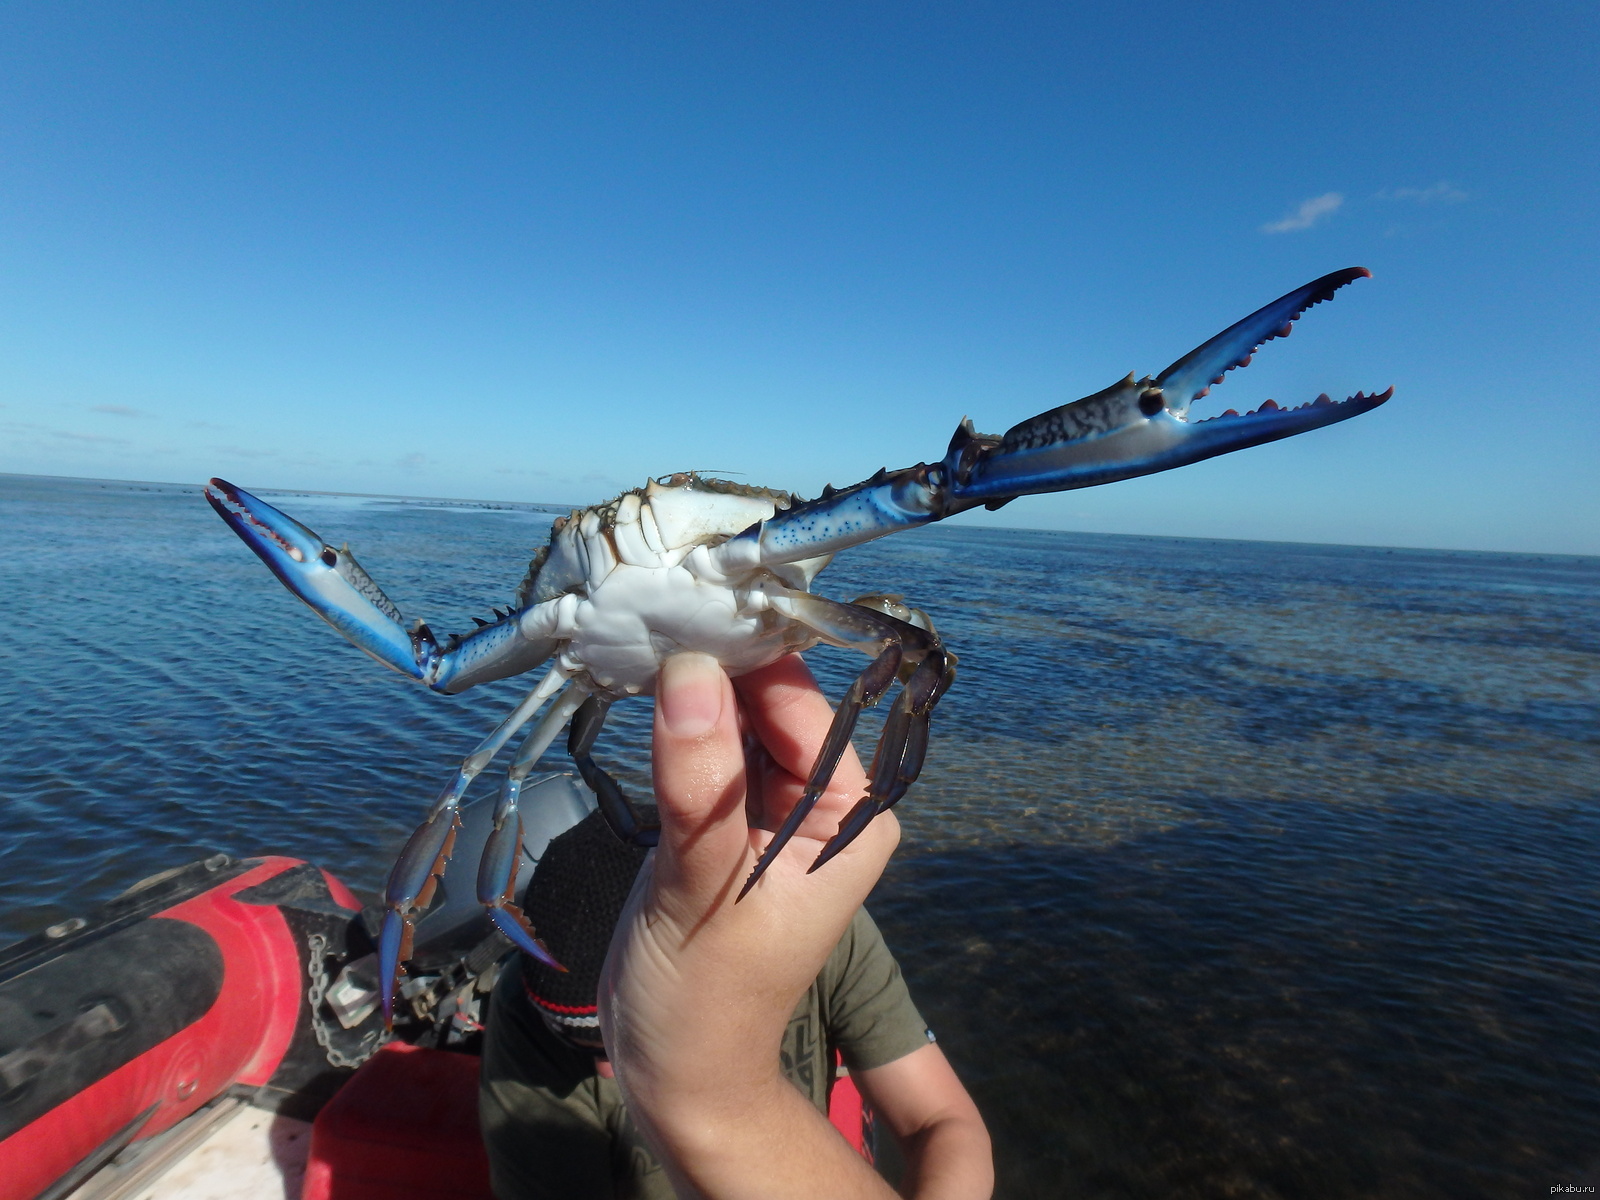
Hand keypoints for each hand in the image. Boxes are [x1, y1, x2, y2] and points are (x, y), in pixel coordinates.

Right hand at [600, 650, 899, 1199]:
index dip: (747, 656)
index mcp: (850, 816)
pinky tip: (635, 686)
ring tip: (632, 638)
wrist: (676, 1072)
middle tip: (645, 613)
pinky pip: (705, 747)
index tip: (684, 606)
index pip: (804, 706)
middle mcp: (824, 803)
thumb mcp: (702, 889)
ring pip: (734, 717)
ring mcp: (774, 807)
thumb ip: (699, 783)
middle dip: (714, 663)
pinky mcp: (726, 817)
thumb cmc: (704, 1001)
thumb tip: (689, 672)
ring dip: (689, 686)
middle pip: (770, 702)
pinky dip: (674, 721)